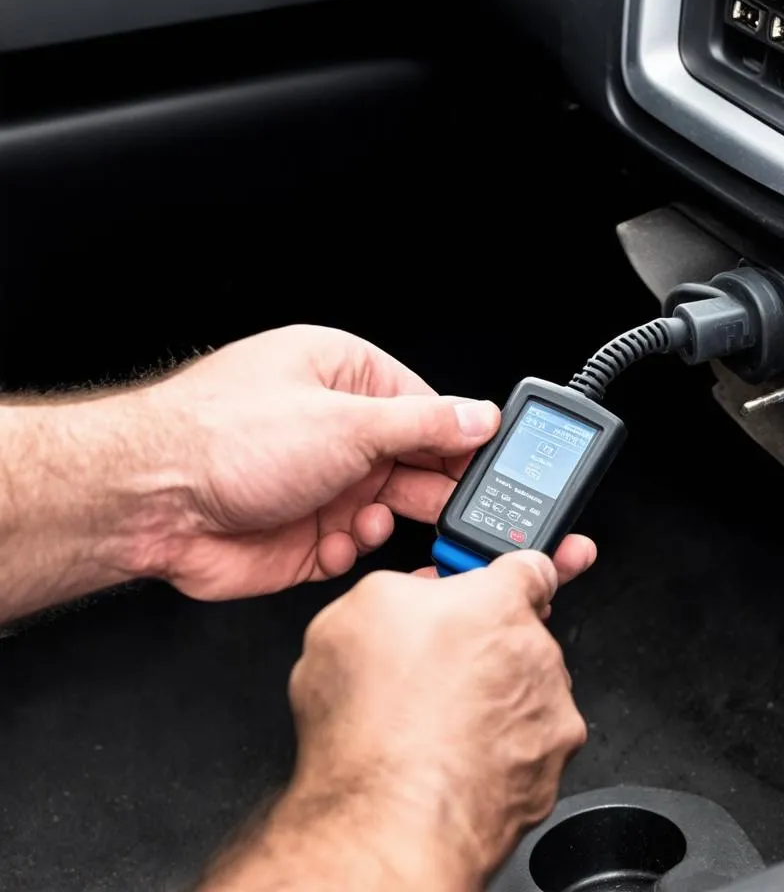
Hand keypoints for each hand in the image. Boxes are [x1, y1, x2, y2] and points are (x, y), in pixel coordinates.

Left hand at [137, 325, 596, 598]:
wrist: (149, 503)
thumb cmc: (225, 437)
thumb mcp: (346, 422)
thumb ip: (423, 424)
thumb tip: (479, 416)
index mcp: (345, 378)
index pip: (427, 407)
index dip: (461, 439)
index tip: (490, 467)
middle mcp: (335, 428)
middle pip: (413, 460)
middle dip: (431, 488)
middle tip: (462, 511)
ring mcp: (319, 481)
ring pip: (388, 507)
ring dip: (383, 519)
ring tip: (368, 519)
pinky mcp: (304, 531)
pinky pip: (353, 545)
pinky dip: (349, 548)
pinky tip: (330, 540)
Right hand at [199, 552, 586, 890]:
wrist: (390, 819)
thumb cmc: (373, 720)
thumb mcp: (356, 610)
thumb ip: (403, 585)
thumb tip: (414, 591)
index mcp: (498, 601)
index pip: (529, 563)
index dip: (504, 574)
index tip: (492, 584)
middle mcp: (536, 653)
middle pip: (520, 633)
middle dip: (485, 644)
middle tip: (437, 665)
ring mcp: (549, 713)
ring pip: (526, 690)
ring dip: (495, 697)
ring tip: (435, 721)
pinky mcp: (548, 768)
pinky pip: (528, 744)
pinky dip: (501, 748)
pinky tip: (453, 755)